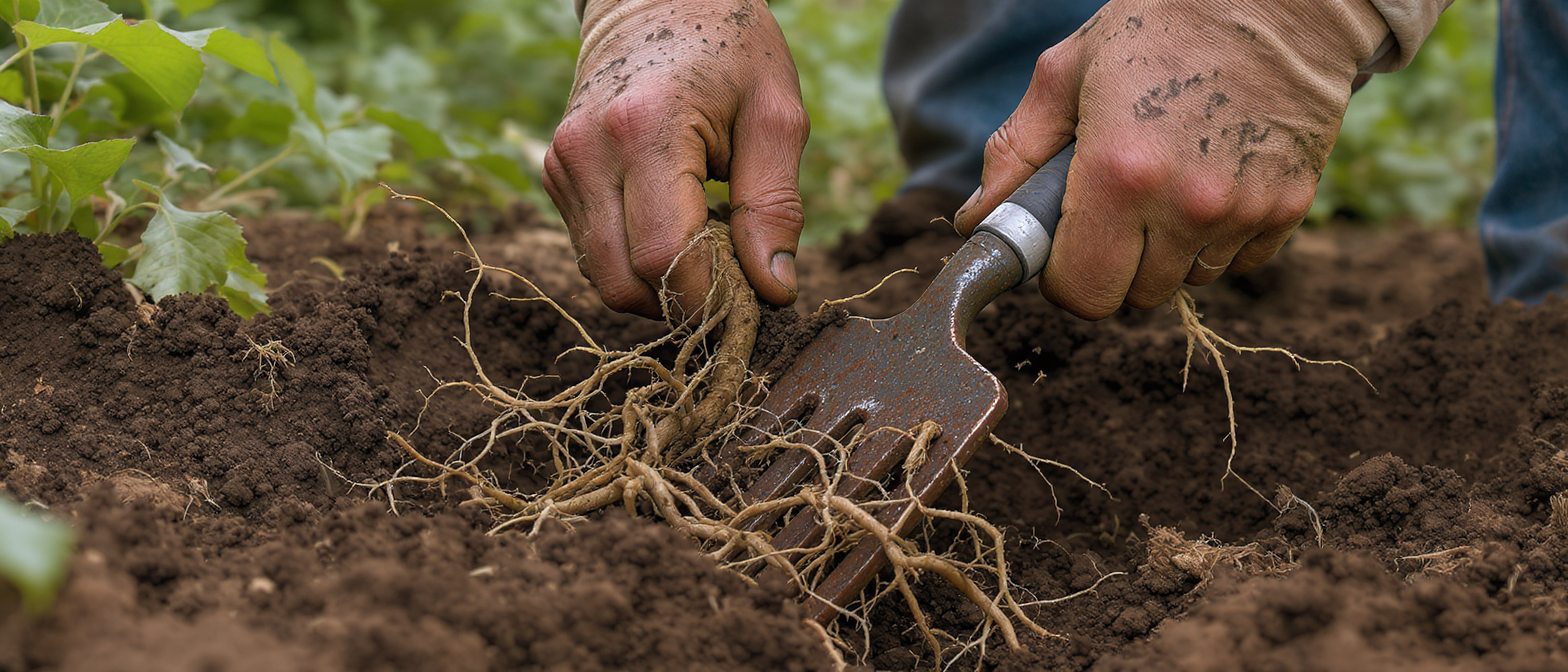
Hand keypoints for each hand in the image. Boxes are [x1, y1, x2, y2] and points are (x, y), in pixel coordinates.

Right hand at [543, 0, 808, 319]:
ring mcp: (563, 165)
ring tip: (709, 248)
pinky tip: (678, 226)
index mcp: (644, 130)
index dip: (710, 298)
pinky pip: (593, 251)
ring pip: (602, 277)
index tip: (755, 301)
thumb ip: (775, 205)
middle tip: (735, 283)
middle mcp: (587, 152)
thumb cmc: (731, 48)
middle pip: (623, 282)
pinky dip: (637, 261)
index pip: (665, 258)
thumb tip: (773, 291)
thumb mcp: (776, 115)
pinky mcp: (556, 175)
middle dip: (683, 303)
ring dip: (659, 287)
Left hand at [953, 0, 1389, 318]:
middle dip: (1114, 265)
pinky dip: (1219, 239)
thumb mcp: (1066, 74)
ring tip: (1167, 182)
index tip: (1065, 247)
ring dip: (1169, 253)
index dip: (1062, 277)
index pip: (1081, 292)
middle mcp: (1186, 203)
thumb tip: (976, 221)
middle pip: (1133, 298)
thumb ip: (1014, 155)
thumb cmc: (1160, 25)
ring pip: (1187, 283)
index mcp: (1119, 172)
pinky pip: (1238, 263)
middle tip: (1113, 208)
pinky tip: (1212, 179)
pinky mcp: (1289, 208)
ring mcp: (1244, 210)